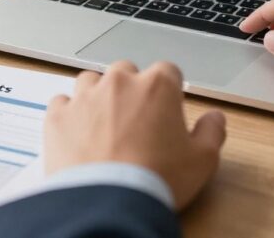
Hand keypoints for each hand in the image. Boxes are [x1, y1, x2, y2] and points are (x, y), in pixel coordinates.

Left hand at [45, 61, 225, 209]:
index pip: (167, 71)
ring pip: (91, 81)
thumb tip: (215, 118)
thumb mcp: (202, 160)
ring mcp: (84, 96)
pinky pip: (62, 102)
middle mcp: (119, 83)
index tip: (167, 108)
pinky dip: (69, 114)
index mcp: (157, 86)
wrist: (108, 203)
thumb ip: (211, 132)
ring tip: (104, 124)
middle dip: (131, 89)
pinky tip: (77, 132)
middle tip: (136, 120)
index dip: (169, 90)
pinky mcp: (58, 115)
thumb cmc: (156, 180)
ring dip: (98, 96)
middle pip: (127, 71)